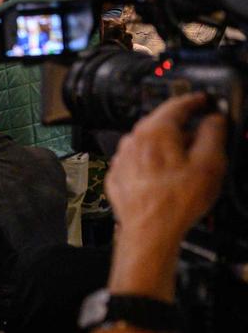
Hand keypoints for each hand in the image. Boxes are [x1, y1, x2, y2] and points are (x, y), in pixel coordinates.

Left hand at [106, 93, 225, 247]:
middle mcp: (133, 141)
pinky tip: (164, 176)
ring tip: (184, 160)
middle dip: (180, 124)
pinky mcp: (118, 176)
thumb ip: (213, 134)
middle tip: (199, 131)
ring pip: (146, 142)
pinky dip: (151, 162)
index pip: (177, 104)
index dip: (195, 100)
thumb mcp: (210, 163)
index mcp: (156, 132)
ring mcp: (122, 159)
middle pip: (159, 122)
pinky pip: (137, 160)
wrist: (148, 232)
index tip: (203, 100)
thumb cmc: (176, 202)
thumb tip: (214, 119)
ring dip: (165, 144)